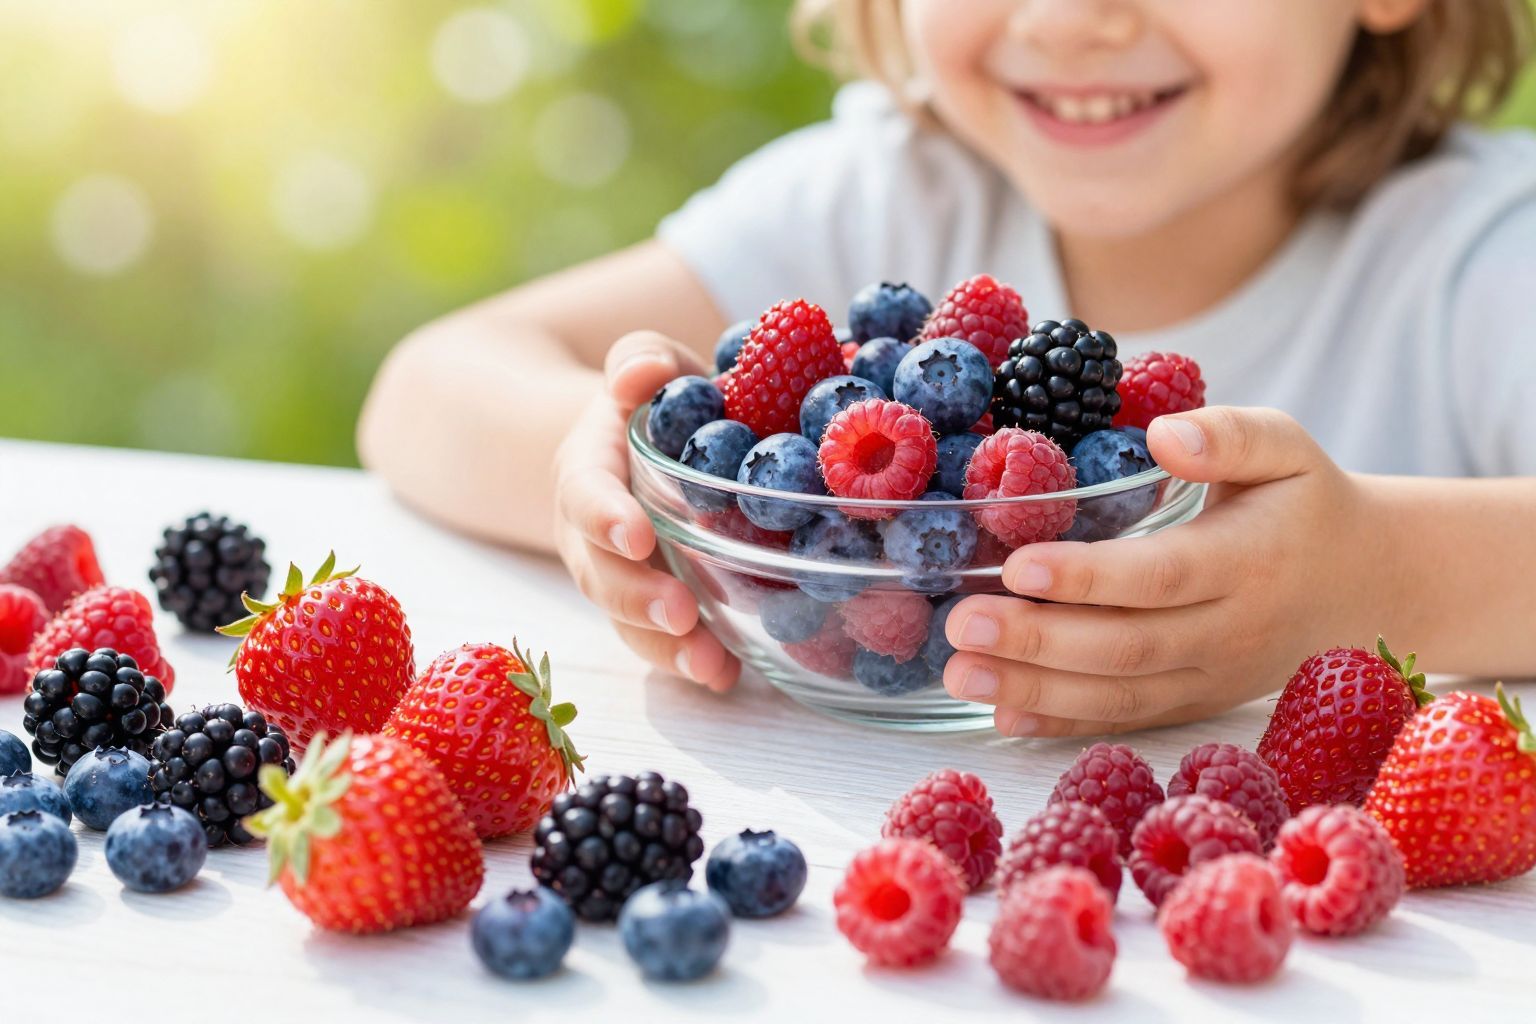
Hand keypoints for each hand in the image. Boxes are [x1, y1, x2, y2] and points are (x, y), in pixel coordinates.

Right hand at [553, 332, 739, 690]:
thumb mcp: (644, 367)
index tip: (636, 535)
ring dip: (665, 647)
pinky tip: (728, 677)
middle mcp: (590, 533)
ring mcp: (616, 575)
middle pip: (600, 572)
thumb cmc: (650, 402)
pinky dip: (690, 661)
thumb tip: (644, 371)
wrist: (628, 446)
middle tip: (680, 613)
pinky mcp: (647, 606)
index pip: (586, 493)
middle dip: (636, 597)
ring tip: (710, 665)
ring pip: (626, 620)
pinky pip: (659, 640)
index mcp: (588, 469)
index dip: (605, 516)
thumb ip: (639, 360)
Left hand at [941, 407, 1380, 736]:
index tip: (1019, 565)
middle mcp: (1229, 632)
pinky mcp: (1193, 705)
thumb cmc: (1308, 503)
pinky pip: (1123, 721)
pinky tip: (1000, 715)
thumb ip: (1230, 435)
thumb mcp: (1288, 449)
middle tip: (961, 622)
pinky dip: (1061, 724)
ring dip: (1032, 689)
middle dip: (1036, 639)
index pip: (1160, 577)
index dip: (1088, 578)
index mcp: (1249, 561)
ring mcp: (1210, 679)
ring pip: (1117, 696)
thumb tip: (1162, 436)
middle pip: (1125, 647)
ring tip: (957, 671)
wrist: (1369, 584)